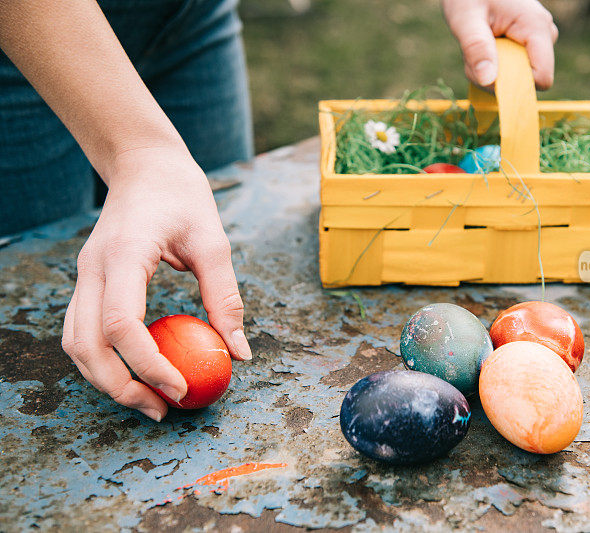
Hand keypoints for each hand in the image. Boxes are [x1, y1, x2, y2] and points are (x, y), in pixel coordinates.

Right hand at [61, 146, 250, 421]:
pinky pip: (82, 332)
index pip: (120, 323)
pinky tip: (136, 372)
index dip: (146, 364)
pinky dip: (103, 360)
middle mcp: (94, 268)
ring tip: (149, 401)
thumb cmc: (183, 196)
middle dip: (120, 386)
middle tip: (162, 410)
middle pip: (86, 344)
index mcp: (125, 254)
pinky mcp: (88, 281)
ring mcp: (84, 275)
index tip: (179, 389)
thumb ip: (225, 297)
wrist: (145, 164)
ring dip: (106, 380)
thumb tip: (239, 354)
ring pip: (76, 343)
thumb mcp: (214, 242)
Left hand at [443, 0, 558, 88]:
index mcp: (536, 26)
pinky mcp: (528, 45)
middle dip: (495, 76)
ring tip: (477, 45)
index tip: (486, 75)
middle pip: (526, 80)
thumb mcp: (466, 18)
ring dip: (491, 71)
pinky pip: (512, 69)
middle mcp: (544, 34)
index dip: (514, 86)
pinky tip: (483, 47)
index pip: (541, 78)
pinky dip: (492, 65)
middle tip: (473, 54)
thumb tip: (487, 81)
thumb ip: (476, 48)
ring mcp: (537, 40)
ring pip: (516, 76)